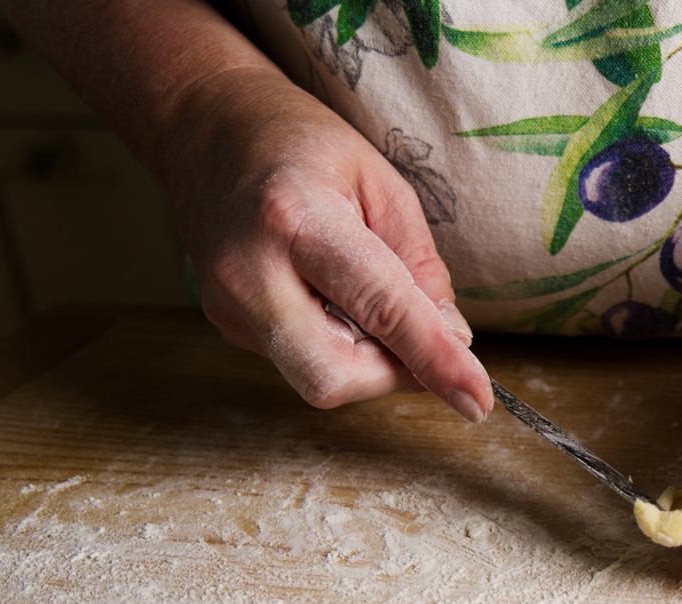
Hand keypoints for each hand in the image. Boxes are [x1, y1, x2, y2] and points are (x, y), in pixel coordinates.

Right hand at [159, 68, 490, 417]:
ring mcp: (228, 305)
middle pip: (334, 376)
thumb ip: (420, 269)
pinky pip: (301, 361)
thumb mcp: (383, 185)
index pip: (381, 310)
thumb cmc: (300, 144)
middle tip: (421, 339)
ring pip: (318, 379)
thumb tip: (453, 340)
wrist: (204, 126)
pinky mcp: (225, 324)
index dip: (435, 360)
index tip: (477, 397)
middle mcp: (250, 271)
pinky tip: (332, 298)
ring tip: (365, 298)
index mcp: (295, 218)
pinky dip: (338, 346)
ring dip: (368, 360)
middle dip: (394, 374)